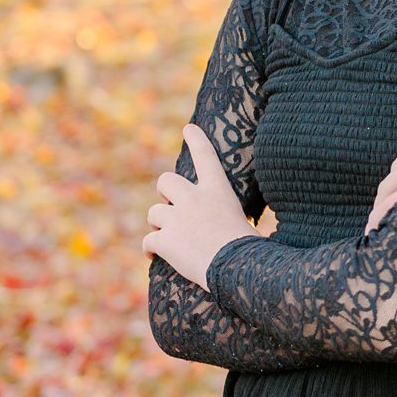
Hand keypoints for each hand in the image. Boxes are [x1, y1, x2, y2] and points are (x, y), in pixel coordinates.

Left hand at [145, 123, 261, 289]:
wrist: (238, 268)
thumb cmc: (248, 249)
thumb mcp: (241, 221)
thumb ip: (221, 215)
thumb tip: (214, 224)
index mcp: (217, 191)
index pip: (206, 157)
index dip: (197, 140)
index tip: (189, 128)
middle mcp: (194, 198)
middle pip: (165, 181)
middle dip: (164, 193)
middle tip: (170, 207)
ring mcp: (177, 218)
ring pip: (153, 213)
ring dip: (158, 225)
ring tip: (171, 239)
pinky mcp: (165, 239)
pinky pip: (148, 241)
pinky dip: (150, 249)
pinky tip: (154, 256)